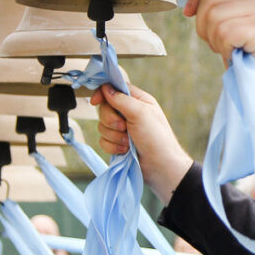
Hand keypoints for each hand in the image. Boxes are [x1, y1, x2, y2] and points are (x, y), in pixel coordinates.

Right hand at [92, 84, 193, 201]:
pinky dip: (113, 146)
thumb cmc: (156, 138)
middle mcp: (129, 113)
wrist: (160, 167)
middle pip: (105, 108)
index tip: (95, 101)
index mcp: (137, 101)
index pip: (115, 89)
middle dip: (111, 120)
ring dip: (114, 136)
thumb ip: (122, 99)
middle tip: (124, 127)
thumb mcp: (141, 113)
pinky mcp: (118, 143)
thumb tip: (106, 88)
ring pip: (102, 126)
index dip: (103, 93)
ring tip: (128, 142)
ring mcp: (123, 129)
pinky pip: (103, 141)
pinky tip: (125, 151)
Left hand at [185, 0, 254, 112]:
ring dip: (213, 39)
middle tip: (216, 43)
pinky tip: (235, 56)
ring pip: (214, 15)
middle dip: (202, 24)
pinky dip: (223, 49)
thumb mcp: (240, 31)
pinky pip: (224, 32)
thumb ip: (224, 12)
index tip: (189, 12)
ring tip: (229, 50)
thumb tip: (191, 4)